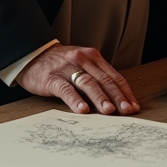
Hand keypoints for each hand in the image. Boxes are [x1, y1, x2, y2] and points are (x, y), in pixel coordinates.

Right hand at [15, 44, 139, 115]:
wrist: (33, 55)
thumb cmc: (61, 64)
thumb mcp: (82, 64)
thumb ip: (97, 77)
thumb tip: (116, 100)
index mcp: (93, 57)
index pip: (114, 76)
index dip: (125, 92)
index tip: (134, 106)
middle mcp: (83, 60)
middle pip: (105, 80)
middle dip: (118, 97)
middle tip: (127, 111)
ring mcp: (68, 68)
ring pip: (88, 83)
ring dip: (100, 98)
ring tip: (109, 111)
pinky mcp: (52, 78)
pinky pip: (66, 89)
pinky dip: (75, 100)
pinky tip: (82, 110)